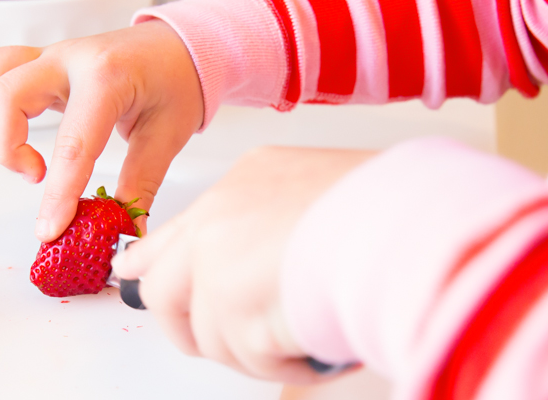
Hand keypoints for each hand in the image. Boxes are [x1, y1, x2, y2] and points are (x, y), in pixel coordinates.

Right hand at [0, 20, 203, 240]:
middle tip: (38, 178)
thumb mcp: (166, 136)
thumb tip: (127, 235)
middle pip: (7, 96)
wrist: (180, 44)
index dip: (58, 194)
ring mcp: (53, 55)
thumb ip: (141, 185)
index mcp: (108, 78)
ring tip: (23, 156)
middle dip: (9, 148)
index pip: (74, 143)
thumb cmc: (179, 83)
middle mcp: (71, 60)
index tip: (48, 231)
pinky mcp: (44, 61)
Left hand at [113, 146, 376, 382]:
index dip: (149, 266)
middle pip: (161, 291)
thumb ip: (266, 226)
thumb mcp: (314, 196)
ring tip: (302, 329)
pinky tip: (314, 338)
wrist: (414, 220)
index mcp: (240, 185)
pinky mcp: (232, 306)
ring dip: (254, 348)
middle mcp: (218, 220)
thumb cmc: (386, 208)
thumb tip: (240, 273)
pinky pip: (247, 359)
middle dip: (189, 326)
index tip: (134, 279)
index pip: (171, 234)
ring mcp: (219, 261)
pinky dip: (282, 363)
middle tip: (235, 337)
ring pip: (207, 336)